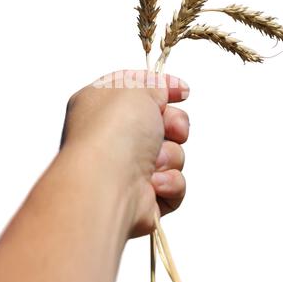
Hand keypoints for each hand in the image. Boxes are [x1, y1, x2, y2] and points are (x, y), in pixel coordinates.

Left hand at [61, 70, 189, 237]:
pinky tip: (153, 183)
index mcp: (100, 106)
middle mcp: (111, 137)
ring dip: (170, 155)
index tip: (182, 92)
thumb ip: (153, 84)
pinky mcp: (142, 197)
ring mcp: (126, 168)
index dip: (161, 88)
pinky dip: (169, 182)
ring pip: (171, 154)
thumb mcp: (135, 88)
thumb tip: (163, 90)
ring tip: (153, 161)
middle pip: (161, 123)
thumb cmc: (113, 132)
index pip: (135, 90)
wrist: (106, 184)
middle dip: (175, 124)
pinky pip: (173, 184)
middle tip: (173, 128)